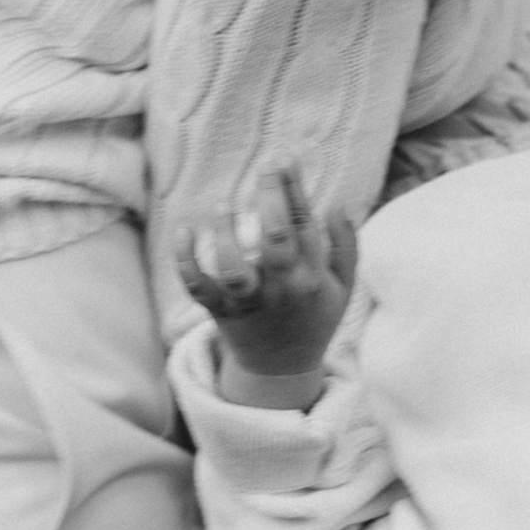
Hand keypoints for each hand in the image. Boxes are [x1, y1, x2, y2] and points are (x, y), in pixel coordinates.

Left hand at [183, 161, 356, 385]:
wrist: (281, 372)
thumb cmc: (312, 319)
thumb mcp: (342, 288)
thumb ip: (345, 247)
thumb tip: (336, 205)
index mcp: (313, 276)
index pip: (305, 224)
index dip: (295, 188)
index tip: (285, 158)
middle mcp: (283, 288)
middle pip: (276, 239)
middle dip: (271, 197)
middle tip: (265, 165)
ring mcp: (251, 301)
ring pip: (236, 269)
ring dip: (227, 234)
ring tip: (223, 205)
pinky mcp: (221, 312)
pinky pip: (200, 288)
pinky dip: (187, 261)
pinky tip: (184, 231)